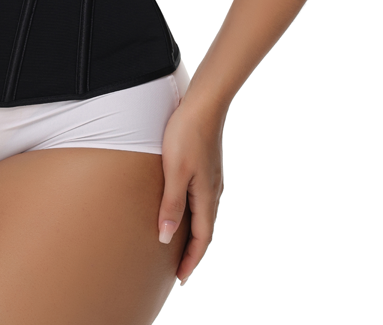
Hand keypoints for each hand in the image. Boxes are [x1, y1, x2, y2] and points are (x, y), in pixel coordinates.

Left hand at [157, 100, 224, 282]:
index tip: (181, 279)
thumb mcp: (174, 172)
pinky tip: (184, 209)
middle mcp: (214, 190)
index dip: (191, 260)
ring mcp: (212, 178)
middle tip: (179, 271)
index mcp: (208, 196)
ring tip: (180, 245)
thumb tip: (167, 240)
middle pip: (206, 230)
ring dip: (194, 234)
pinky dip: (194, 215)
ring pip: (204, 214)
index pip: (202, 239)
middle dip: (193, 252)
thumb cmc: (187, 134)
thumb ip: (171, 205)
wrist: (204, 103)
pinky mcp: (207, 166)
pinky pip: (202, 200)